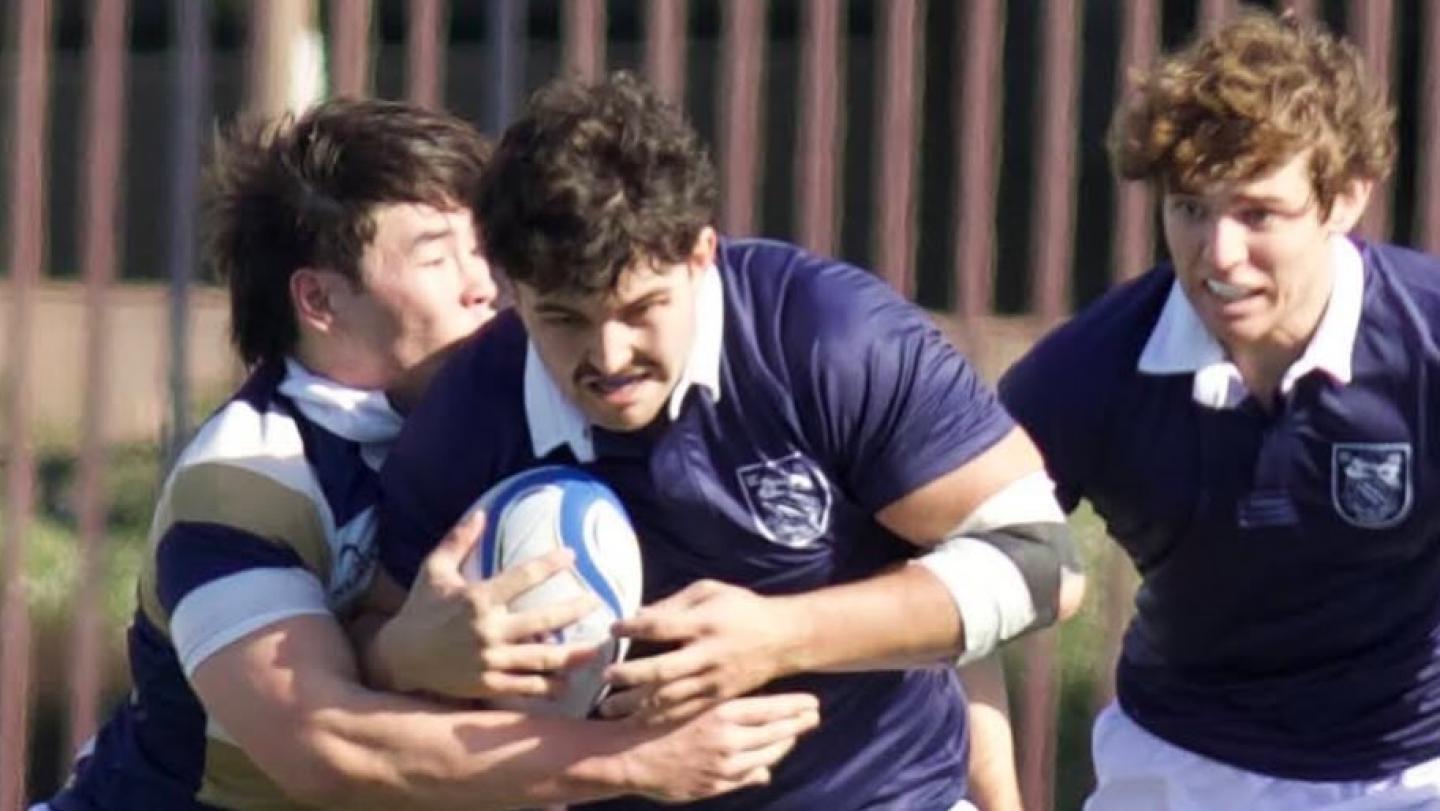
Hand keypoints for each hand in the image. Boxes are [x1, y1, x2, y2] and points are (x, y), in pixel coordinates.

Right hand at [373, 510, 600, 698]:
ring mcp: (489, 660)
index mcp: (478, 598)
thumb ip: (458, 541)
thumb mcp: (433, 571)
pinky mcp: (487, 686)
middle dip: (575, 610)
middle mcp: (487, 630)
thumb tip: (480, 512)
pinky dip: (549, 686)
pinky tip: (567, 683)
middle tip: (598, 602)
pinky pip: (525, 686)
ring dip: (572, 655)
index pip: (523, 576)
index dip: (550, 563)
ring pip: (541, 658)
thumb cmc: (419, 610)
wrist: (397, 658)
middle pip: (544, 620)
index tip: (572, 555)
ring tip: (595, 650)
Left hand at [602, 580, 798, 723]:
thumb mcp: (710, 591)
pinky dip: (658, 718)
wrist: (784, 638)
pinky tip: (636, 721)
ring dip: (636, 704)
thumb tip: (638, 615)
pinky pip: (684, 712)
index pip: (660, 627)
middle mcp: (707, 654)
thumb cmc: (742, 608)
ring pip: (669, 698)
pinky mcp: (718, 697)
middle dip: (629, 675)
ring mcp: (713, 680)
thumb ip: (674, 603)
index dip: (633, 628)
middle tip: (604, 676)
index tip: (613, 629)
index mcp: (703, 623)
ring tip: (608, 708)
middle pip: (661, 669)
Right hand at [621, 692, 820, 802]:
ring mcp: (724, 765)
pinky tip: (768, 762)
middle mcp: (729, 739)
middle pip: (775, 731)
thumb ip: (724, 707)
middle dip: (797, 723)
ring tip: (795, 734)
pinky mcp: (716, 784)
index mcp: (722, 713)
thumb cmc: (657, 721)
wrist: (629, 754)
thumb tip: (747, 686)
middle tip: (814, 716)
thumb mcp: (692, 706)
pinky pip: (747, 776)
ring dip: (784, 744)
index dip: (795, 706)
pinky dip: (761, 767)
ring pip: (766, 754)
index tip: (813, 702)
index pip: (771, 708)